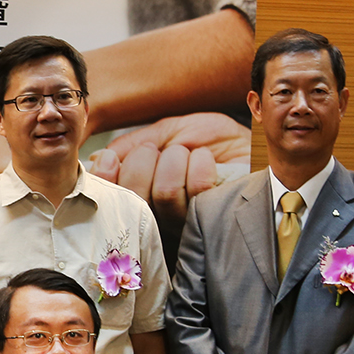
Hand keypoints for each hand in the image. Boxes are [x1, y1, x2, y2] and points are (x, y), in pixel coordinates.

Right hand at [88, 113, 249, 242]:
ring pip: (163, 192)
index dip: (106, 179)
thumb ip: (133, 144)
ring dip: (173, 159)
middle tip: (156, 149)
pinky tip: (205, 159)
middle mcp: (159, 215)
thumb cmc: (210, 143)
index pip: (111, 198)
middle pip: (132, 197)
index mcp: (141, 196)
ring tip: (184, 151)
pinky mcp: (214, 216)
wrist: (252, 145)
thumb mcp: (168, 132)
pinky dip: (199, 162)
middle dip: (141, 161)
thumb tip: (101, 158)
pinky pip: (196, 189)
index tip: (112, 158)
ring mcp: (186, 221)